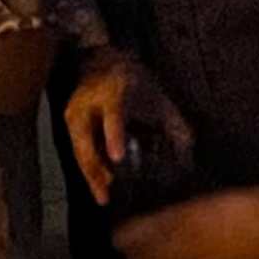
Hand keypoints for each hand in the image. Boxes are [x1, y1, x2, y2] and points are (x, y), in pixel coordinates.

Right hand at [61, 50, 190, 205]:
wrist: (101, 60)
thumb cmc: (134, 82)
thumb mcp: (159, 98)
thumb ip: (176, 127)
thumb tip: (189, 160)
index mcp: (115, 93)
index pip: (113, 115)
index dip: (114, 136)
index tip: (117, 157)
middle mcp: (89, 103)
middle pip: (87, 140)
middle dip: (95, 169)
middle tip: (107, 194)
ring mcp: (75, 112)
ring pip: (79, 149)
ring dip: (91, 174)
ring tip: (104, 198)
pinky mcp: (68, 122)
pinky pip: (77, 149)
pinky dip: (88, 168)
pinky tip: (99, 185)